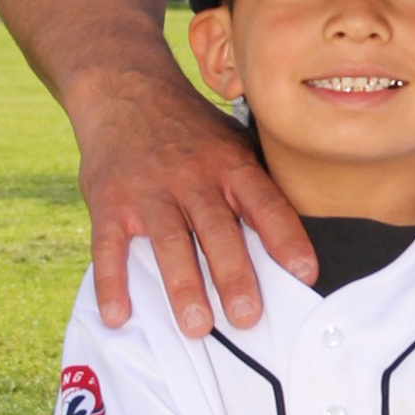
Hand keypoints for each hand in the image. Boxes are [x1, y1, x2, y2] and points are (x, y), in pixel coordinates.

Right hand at [71, 54, 315, 336]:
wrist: (124, 88)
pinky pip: (109, 246)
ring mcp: (148, 190)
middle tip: (248, 317)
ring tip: (197, 326)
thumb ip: (255, 183)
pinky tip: (120, 315)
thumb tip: (295, 238)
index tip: (305, 273)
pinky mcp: (110, 202)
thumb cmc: (190, 129)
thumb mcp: (230, 141)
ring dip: (183, 285)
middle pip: (217, 229)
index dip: (286, 237)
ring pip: (168, 242)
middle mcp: (191, 176)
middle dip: (234, 275)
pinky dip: (112, 282)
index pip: (264, 202)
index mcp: (229, 163)